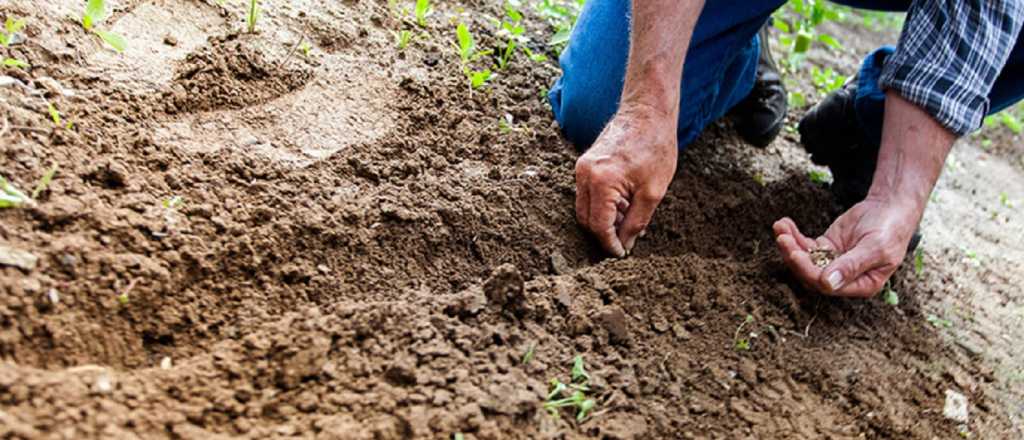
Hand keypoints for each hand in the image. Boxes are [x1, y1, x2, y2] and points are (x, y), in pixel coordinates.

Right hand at [575, 108, 677, 256]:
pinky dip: (602, 205)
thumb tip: (625, 244)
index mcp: (601, 182)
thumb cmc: (655, 147)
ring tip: (630, 217)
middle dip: (604, 234)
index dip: (610, 244)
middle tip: (627, 240)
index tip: (622, 253)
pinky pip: (587, 194)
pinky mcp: (585, 164)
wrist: (647, 112)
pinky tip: (624, 203)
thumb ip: (636, 222)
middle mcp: (584, 174)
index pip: (598, 226)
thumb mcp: (653, 192)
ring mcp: (582, 168)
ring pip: (585, 208)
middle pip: (586, 219)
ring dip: (604, 219)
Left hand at [772, 196, 921, 296]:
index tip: (796, 254)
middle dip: (794, 257)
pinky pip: (805, 245)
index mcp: (861, 285)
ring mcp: (832, 262)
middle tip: (782, 239)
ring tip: (780, 227)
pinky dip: (793, 235)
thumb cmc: (890, 230)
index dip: (809, 271)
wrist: (891, 207)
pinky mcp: (826, 247)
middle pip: (811, 274)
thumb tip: (828, 284)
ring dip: (790, 245)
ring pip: (805, 259)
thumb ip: (852, 266)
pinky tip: (784, 223)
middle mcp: (844, 278)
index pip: (827, 286)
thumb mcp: (875, 248)